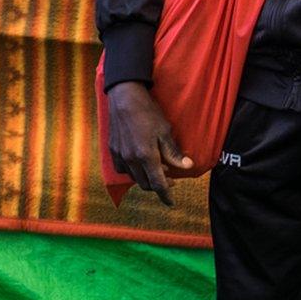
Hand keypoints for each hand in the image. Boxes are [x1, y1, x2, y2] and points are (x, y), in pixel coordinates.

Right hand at [107, 81, 192, 206]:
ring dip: (145, 178)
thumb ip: (174, 152)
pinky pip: (123, 169)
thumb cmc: (148, 112)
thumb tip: (187, 166)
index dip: (166, 195)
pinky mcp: (113, 150)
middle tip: (169, 178)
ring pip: (134, 178)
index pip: (158, 184)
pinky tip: (140, 162)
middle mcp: (131, 160)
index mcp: (146, 156)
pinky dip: (133, 171)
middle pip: (145, 184)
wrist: (125, 97)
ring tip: (156, 167)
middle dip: (158, 185)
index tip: (172, 202)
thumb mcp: (165, 131)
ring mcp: (120, 156)